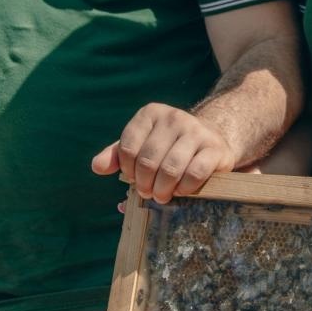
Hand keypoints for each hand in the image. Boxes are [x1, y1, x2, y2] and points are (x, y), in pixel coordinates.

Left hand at [92, 103, 233, 203]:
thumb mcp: (141, 145)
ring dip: (163, 189)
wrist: (211, 140)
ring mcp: (196, 130)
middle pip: (148, 160)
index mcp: (150, 114)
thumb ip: (117, 155)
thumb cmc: (169, 147)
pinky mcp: (214, 148)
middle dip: (144, 184)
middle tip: (148, 193)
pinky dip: (185, 188)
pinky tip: (182, 191)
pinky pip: (195, 173)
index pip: (128, 148)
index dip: (128, 171)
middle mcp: (174, 117)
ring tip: (162, 196)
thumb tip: (97, 167)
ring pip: (171, 168)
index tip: (132, 180)